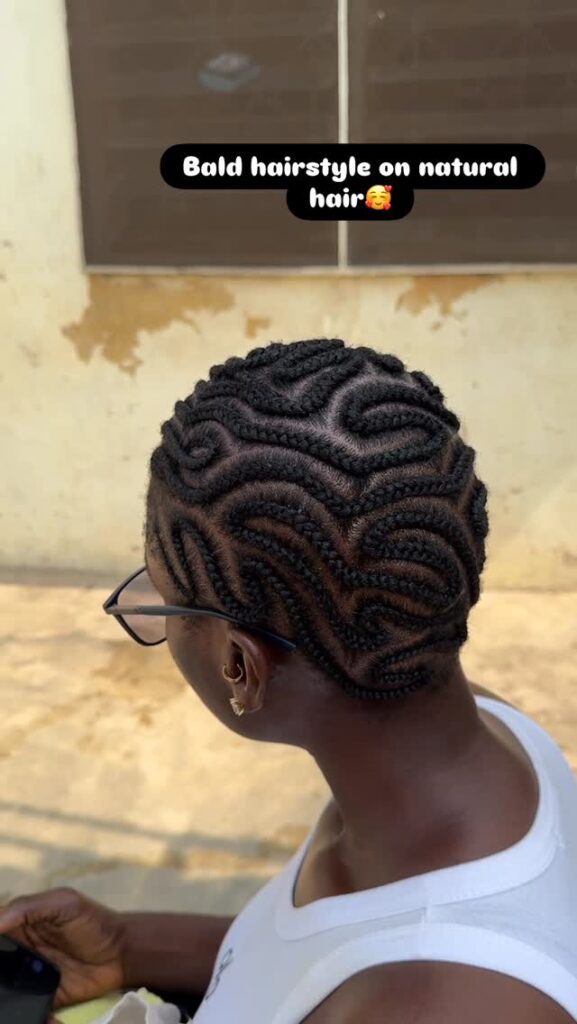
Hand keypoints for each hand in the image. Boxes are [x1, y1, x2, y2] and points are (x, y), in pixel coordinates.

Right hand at [0, 886, 125, 1017]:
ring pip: (5, 990)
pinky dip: (21, 1013)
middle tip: (3, 978)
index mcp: (21, 926)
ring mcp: (29, 978)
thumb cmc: (93, 921)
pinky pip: (25, 1009)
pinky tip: (30, 1012)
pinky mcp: (41, 1000)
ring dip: (4, 995)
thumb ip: (29, 908)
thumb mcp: (63, 904)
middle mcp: (20, 953)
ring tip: (7, 996)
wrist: (122, 952)